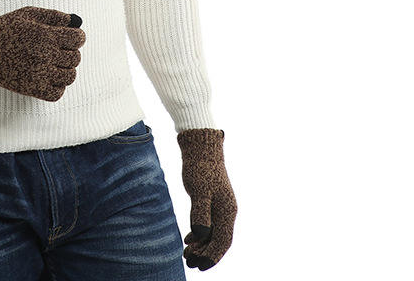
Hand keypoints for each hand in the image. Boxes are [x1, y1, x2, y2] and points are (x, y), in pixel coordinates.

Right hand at [0, 6, 85, 100]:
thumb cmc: (6, 27)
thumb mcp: (30, 14)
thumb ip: (53, 16)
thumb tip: (74, 20)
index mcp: (46, 35)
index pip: (78, 39)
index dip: (78, 37)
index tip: (72, 38)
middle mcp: (45, 54)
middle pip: (75, 58)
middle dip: (71, 53)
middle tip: (61, 51)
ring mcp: (39, 73)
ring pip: (69, 76)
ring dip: (66, 70)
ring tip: (56, 65)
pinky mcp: (31, 88)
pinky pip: (56, 93)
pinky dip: (58, 87)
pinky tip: (50, 78)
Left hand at [176, 128, 236, 269]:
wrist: (201, 146)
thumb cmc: (199, 167)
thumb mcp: (198, 191)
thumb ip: (200, 213)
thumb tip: (201, 235)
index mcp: (227, 211)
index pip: (223, 241)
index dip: (212, 256)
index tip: (199, 267)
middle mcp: (227, 211)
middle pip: (218, 240)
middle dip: (205, 254)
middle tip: (188, 262)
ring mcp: (220, 205)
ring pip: (213, 232)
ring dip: (201, 245)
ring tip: (186, 253)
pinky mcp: (212, 200)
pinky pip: (209, 223)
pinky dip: (200, 233)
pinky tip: (189, 239)